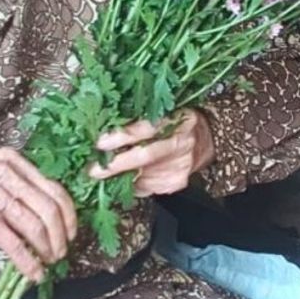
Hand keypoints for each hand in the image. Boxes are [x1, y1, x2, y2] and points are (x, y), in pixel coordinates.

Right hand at [0, 148, 75, 281]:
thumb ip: (13, 186)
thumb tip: (40, 214)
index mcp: (11, 160)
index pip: (54, 188)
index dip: (68, 215)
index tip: (71, 233)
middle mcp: (6, 173)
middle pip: (49, 208)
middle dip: (61, 236)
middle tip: (61, 253)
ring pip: (35, 225)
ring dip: (47, 250)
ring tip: (47, 263)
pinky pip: (13, 242)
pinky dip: (27, 260)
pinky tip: (32, 272)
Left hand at [88, 109, 215, 195]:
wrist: (207, 141)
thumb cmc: (178, 122)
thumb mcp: (164, 111)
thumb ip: (140, 117)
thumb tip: (104, 123)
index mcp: (177, 119)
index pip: (147, 128)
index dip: (123, 135)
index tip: (100, 142)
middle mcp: (180, 143)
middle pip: (144, 156)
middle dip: (115, 164)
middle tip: (93, 169)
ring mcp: (179, 166)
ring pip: (141, 175)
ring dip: (118, 177)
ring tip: (101, 173)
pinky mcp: (175, 183)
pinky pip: (145, 187)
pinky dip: (131, 183)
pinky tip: (125, 178)